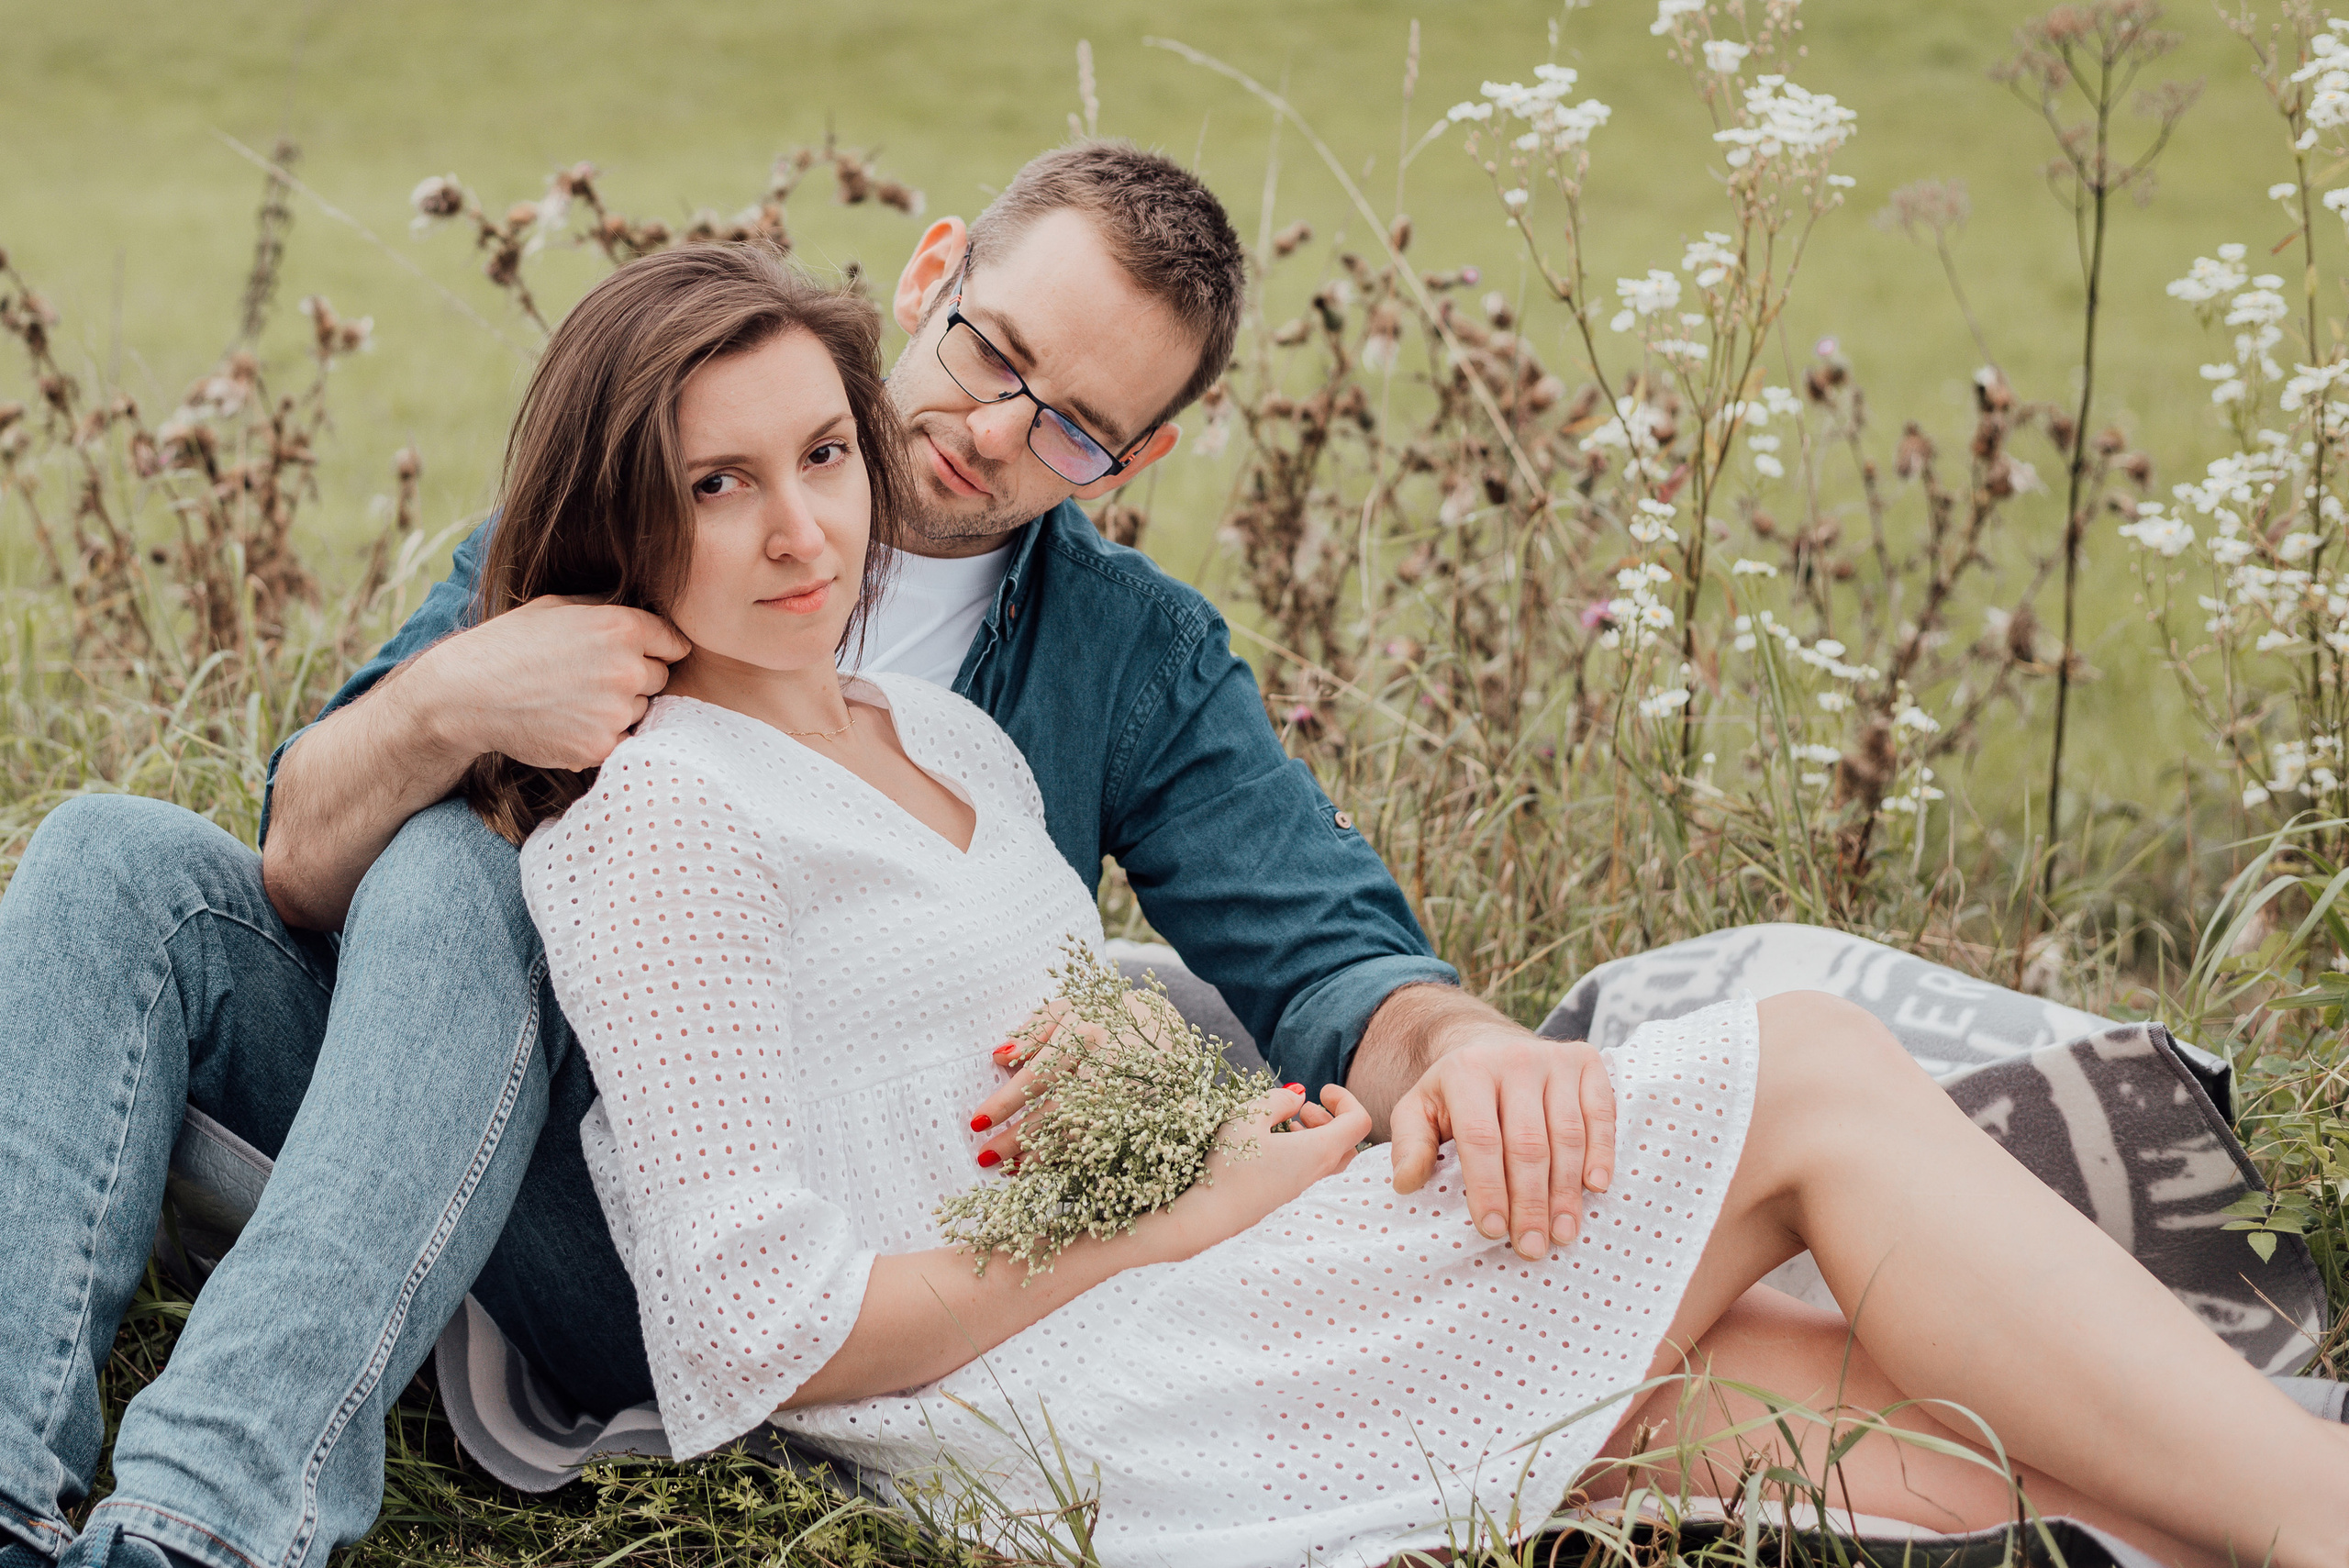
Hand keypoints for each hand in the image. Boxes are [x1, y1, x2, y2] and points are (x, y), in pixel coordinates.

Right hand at [409, 596, 689, 769]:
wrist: (467, 693)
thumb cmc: (510, 643)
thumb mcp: (559, 607)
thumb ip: (607, 609)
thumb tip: (646, 611)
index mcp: (622, 627)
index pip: (673, 643)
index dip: (656, 649)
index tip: (637, 655)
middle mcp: (627, 668)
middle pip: (660, 679)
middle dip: (636, 679)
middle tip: (591, 679)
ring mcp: (615, 711)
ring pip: (640, 711)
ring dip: (618, 709)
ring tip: (573, 700)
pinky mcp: (601, 746)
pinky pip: (621, 741)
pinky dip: (603, 737)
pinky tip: (570, 723)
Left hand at [969, 992, 1187, 1166]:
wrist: (1162, 1026)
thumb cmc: (1102, 1015)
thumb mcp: (1069, 1008)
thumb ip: (1034, 1029)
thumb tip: (999, 1057)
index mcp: (1084, 1034)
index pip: (1037, 1076)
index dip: (1006, 1102)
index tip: (978, 1121)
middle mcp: (1105, 1065)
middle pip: (1054, 1110)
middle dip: (1018, 1136)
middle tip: (985, 1156)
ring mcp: (1124, 1094)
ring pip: (1079, 1132)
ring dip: (1042, 1154)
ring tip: (1010, 1168)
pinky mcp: (1136, 1113)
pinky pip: (1100, 1140)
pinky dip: (1072, 1155)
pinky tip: (1048, 1165)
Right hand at [1161, 1083, 1372, 1257]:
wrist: (1212, 1221)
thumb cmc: (1231, 1165)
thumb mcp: (1249, 1117)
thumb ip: (1279, 1099)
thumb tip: (1298, 1095)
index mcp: (1321, 1152)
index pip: (1359, 1121)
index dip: (1345, 1099)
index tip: (1322, 1091)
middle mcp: (1324, 1176)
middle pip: (1349, 1142)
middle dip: (1331, 1118)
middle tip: (1304, 1110)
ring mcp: (1312, 1196)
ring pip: (1334, 1161)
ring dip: (1319, 1138)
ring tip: (1290, 1127)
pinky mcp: (1296, 1207)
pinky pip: (1317, 1177)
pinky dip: (1309, 1157)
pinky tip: (1279, 1151)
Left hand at [1388, 1033, 1616, 1261]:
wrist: (1492, 1049)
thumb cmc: (1455, 1095)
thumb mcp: (1419, 1110)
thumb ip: (1409, 1144)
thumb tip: (1406, 1183)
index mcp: (1467, 1070)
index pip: (1480, 1137)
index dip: (1488, 1187)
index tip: (1492, 1230)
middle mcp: (1513, 1058)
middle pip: (1527, 1143)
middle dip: (1529, 1202)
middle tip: (1531, 1246)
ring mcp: (1553, 1058)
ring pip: (1566, 1134)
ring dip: (1566, 1190)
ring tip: (1562, 1233)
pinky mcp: (1586, 1061)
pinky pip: (1600, 1113)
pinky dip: (1601, 1152)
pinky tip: (1595, 1188)